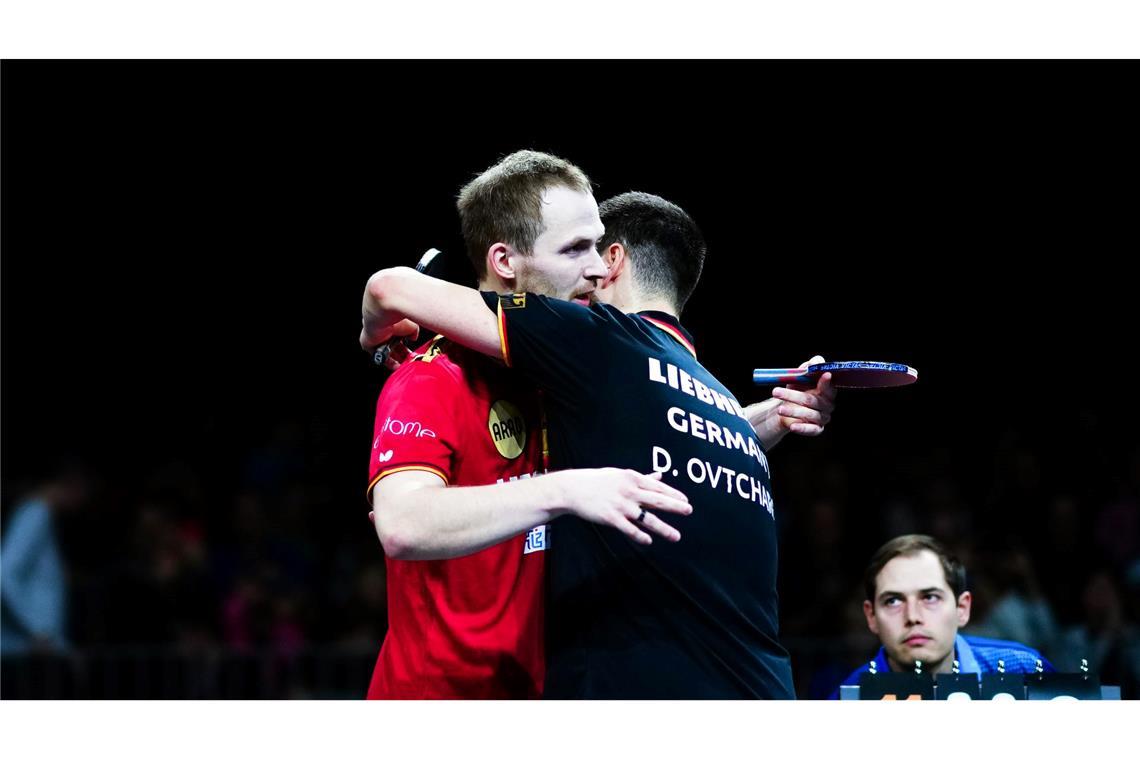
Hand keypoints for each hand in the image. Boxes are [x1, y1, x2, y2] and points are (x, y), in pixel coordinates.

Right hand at [557, 469, 690, 544]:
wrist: (572, 489)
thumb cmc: (597, 481)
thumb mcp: (620, 475)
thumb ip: (642, 477)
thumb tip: (660, 476)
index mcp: (632, 478)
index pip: (658, 487)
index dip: (673, 494)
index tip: (686, 500)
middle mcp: (629, 491)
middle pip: (657, 500)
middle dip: (675, 507)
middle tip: (689, 511)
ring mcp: (621, 506)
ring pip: (647, 519)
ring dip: (663, 528)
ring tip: (676, 536)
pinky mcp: (611, 518)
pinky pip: (630, 529)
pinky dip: (640, 536)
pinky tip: (649, 541)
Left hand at [770, 355, 836, 436]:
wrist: (786, 407)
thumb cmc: (797, 388)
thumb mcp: (802, 375)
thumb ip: (810, 367)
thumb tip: (817, 361)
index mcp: (827, 391)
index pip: (828, 387)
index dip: (826, 382)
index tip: (824, 375)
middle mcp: (828, 405)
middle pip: (812, 400)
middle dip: (793, 396)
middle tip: (776, 392)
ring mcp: (823, 417)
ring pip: (809, 414)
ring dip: (793, 411)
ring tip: (780, 410)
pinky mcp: (816, 429)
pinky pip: (811, 430)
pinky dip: (802, 428)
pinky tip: (793, 426)